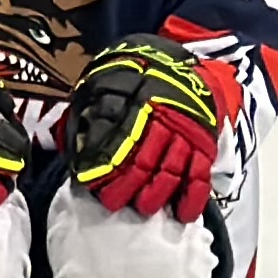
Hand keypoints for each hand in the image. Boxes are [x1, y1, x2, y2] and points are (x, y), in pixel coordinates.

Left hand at [65, 36, 220, 221]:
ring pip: (171, 170)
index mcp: (136, 105)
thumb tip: (73, 146)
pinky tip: (182, 215)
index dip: (104, 165)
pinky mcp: (204, 146)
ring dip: (156, 194)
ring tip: (142, 209)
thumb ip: (90, 113)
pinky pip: (200, 175)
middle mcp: (162, 121)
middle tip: (111, 203)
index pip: (118, 140)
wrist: (178, 62)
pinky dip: (192, 197)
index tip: (89, 183)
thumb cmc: (133, 77)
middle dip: (127, 185)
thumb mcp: (104, 83)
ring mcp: (186, 135)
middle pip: (144, 159)